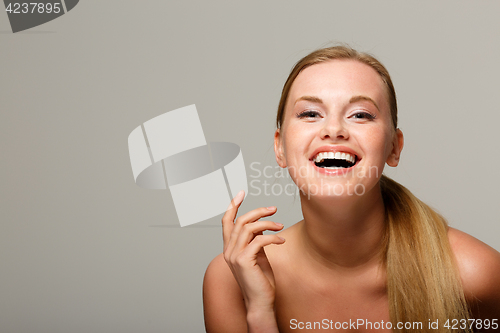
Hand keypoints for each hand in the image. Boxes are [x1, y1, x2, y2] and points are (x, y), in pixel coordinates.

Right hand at [222, 190, 285, 315]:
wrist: (260, 302)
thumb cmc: (261, 280)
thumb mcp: (257, 255)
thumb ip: (255, 240)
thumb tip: (261, 226)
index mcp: (229, 247)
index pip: (226, 221)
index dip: (233, 206)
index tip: (241, 193)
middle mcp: (228, 250)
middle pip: (240, 220)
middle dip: (258, 211)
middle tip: (273, 209)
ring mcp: (234, 255)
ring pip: (249, 227)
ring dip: (267, 224)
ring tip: (280, 226)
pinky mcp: (244, 260)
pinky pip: (259, 240)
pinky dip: (272, 237)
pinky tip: (281, 241)